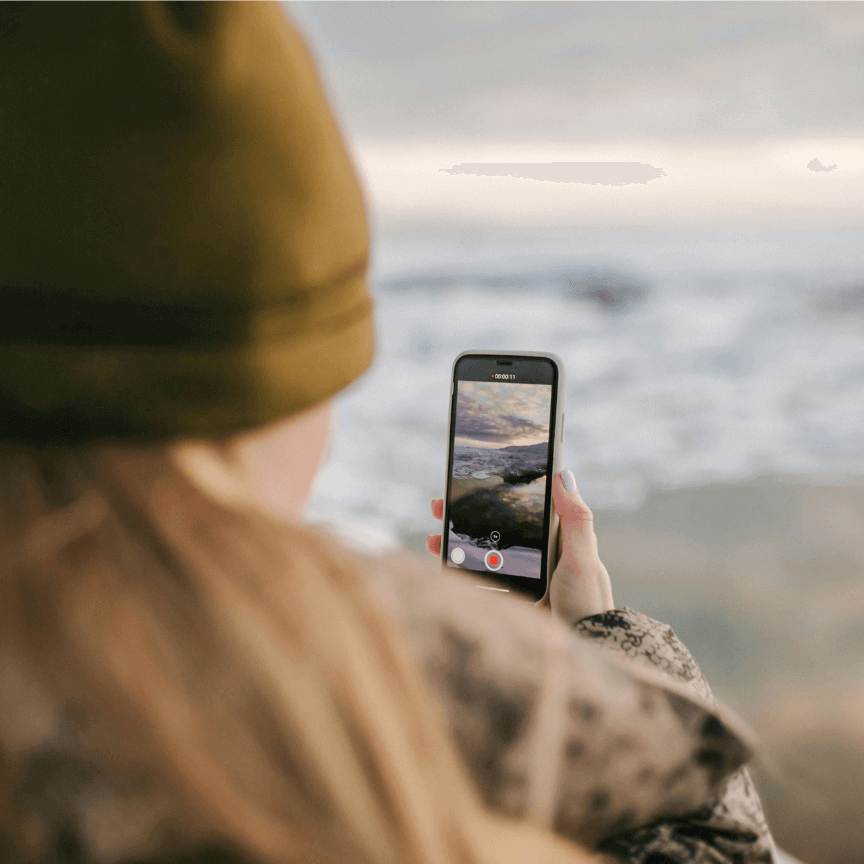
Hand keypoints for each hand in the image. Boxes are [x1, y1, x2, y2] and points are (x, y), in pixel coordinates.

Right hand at [425, 470, 613, 623]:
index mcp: (554, 540)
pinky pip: (477, 579)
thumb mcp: (582, 558)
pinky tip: (443, 564)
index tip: (471, 483)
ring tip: (434, 538)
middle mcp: (535, 556)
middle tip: (439, 507)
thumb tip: (562, 475)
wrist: (580, 650)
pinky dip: (458, 570)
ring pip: (480, 552)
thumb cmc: (587, 603)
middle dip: (464, 516)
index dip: (494, 495)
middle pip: (493, 528)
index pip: (520, 508)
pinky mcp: (507, 599)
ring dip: (455, 542)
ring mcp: (519, 578)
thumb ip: (575, 520)